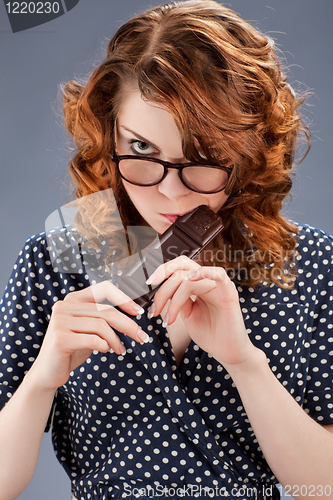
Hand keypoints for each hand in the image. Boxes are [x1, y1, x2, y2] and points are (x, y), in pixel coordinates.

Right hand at [30, 281, 148, 389]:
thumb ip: (103, 319)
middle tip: (141, 337)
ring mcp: (60, 321)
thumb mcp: (90, 329)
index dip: (123, 298)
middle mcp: (64, 306)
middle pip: (105, 311)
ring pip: (101, 325)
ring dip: (116, 340)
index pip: (103, 288)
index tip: (138, 311)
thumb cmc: (73, 349)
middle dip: (127, 325)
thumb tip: (133, 314)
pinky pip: (92, 339)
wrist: (49, 372)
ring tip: (120, 349)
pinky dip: (104, 345)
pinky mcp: (59, 338)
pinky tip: (105, 350)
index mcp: (73, 299)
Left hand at [147, 256, 259, 368]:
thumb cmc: (210, 334)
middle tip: (154, 306)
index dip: (162, 271)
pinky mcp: (229, 293)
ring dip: (173, 297)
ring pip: (189, 277)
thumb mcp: (187, 314)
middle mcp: (209, 281)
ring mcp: (219, 286)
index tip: (149, 284)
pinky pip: (219, 274)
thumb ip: (178, 299)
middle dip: (163, 285)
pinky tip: (189, 281)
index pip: (179, 267)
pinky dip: (203, 273)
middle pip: (181, 268)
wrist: (227, 353)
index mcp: (199, 284)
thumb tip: (164, 290)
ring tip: (168, 319)